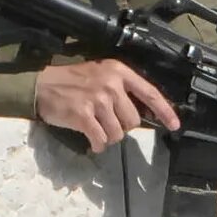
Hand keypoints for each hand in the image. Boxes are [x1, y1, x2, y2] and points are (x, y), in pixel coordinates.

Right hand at [34, 59, 179, 152]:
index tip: (174, 125)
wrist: (41, 85)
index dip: (165, 111)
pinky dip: (97, 144)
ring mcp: (97, 100)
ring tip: (95, 127)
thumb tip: (143, 113)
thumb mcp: (101, 74)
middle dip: (122, 126)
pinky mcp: (83, 116)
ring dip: (108, 136)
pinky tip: (91, 139)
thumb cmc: (72, 81)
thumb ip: (122, 88)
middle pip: (133, 120)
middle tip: (106, 121)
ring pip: (117, 133)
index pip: (150, 93)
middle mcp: (111, 85)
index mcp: (119, 72)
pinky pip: (101, 140)